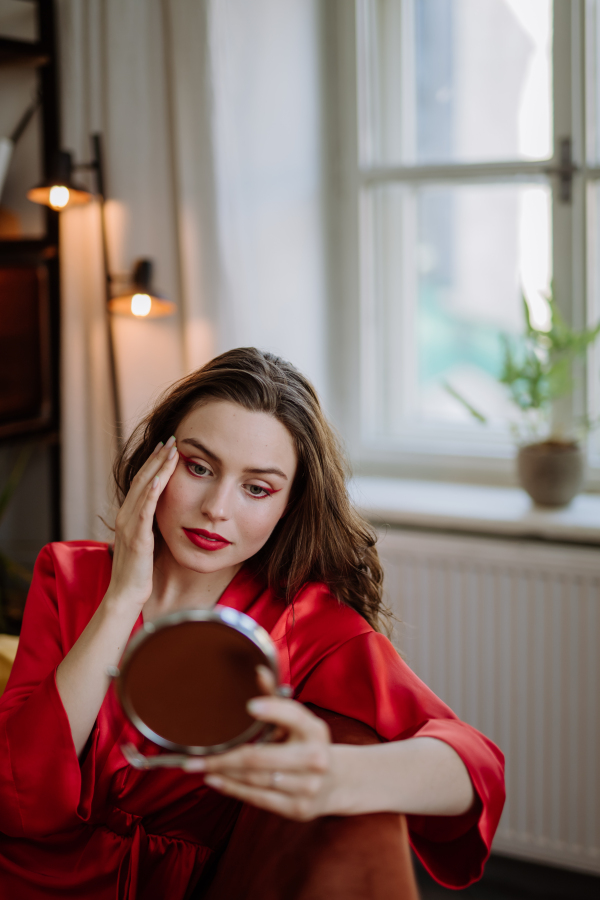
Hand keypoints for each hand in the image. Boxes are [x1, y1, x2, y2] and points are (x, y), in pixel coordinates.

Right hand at [107, 436, 178, 609]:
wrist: (126, 595)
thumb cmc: (139, 571)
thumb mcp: (147, 540)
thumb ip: (151, 524)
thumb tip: (165, 512)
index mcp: (128, 516)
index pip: (142, 482)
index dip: (154, 463)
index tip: (168, 447)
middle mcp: (126, 516)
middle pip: (143, 479)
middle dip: (158, 458)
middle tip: (171, 439)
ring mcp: (129, 525)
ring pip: (144, 489)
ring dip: (158, 468)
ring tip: (171, 450)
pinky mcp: (137, 538)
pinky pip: (145, 510)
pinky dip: (152, 492)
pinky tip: (160, 478)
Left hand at [184, 693, 338, 821]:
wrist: (337, 783)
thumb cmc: (308, 744)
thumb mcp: (299, 721)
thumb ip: (276, 699)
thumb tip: (258, 671)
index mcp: (314, 730)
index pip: (293, 715)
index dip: (273, 710)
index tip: (249, 705)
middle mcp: (314, 758)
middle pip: (260, 757)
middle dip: (223, 757)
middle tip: (195, 756)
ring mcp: (307, 786)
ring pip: (254, 779)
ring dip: (223, 772)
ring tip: (200, 766)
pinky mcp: (297, 809)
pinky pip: (257, 798)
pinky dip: (232, 788)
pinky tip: (214, 780)